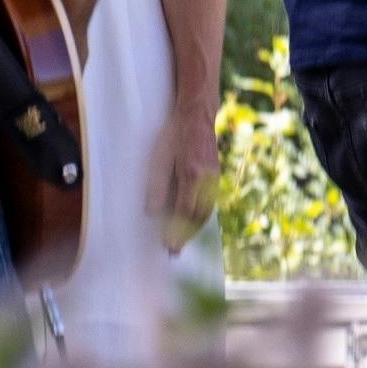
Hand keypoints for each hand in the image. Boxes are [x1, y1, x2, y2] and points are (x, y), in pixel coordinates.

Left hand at [149, 102, 221, 253]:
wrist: (196, 116)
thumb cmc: (174, 134)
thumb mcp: (159, 159)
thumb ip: (156, 187)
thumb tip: (151, 213)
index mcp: (190, 176)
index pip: (184, 213)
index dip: (176, 232)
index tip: (169, 248)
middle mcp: (205, 180)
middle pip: (198, 217)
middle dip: (186, 236)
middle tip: (174, 251)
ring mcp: (213, 178)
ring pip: (206, 211)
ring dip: (194, 228)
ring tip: (182, 240)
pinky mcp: (215, 175)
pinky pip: (209, 202)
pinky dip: (201, 216)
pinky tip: (192, 220)